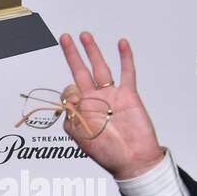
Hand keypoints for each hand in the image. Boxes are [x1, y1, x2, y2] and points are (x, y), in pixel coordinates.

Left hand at [58, 32, 163, 180]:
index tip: (75, 100)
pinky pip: (127, 72)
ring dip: (92, 51)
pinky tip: (121, 43)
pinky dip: (125, 57)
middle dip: (72, 55)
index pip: (68, 91)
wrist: (132, 159)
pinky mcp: (129, 94)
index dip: (68, 92)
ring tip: (84, 35)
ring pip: (100, 68)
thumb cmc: (106, 152)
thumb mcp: (80, 134)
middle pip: (81, 72)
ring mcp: (111, 95)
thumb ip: (71, 113)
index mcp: (79, 111)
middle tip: (64, 38)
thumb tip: (70, 92)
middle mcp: (94, 100)